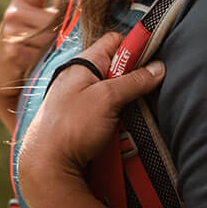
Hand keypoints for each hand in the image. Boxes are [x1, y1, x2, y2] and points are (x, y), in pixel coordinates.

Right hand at [0, 0, 70, 131]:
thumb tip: (90, 2)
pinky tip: (47, 61)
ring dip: (59, 46)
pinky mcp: (13, 52)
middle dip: (67, 28)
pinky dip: (49, 59)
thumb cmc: (26, 43)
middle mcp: (15, 12)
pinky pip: (43, 53)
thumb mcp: (36, 19)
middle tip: (74, 37)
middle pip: (55, 16)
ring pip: (52, 37)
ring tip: (59, 51)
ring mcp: (12, 32)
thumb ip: (57, 9)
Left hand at [15, 27, 165, 207]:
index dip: (135, 46)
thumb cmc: (71, 126)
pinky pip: (107, 112)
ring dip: (128, 103)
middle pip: (117, 69)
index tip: (153, 60)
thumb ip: (134, 81)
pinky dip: (118, 118)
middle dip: (134, 80)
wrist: (48, 165)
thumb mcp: (107, 98)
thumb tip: (158, 68)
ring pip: (114, 94)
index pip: (114, 42)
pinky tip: (125, 128)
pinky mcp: (82, 120)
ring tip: (136, 114)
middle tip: (147, 92)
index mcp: (82, 64)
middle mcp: (80, 78)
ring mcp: (80, 100)